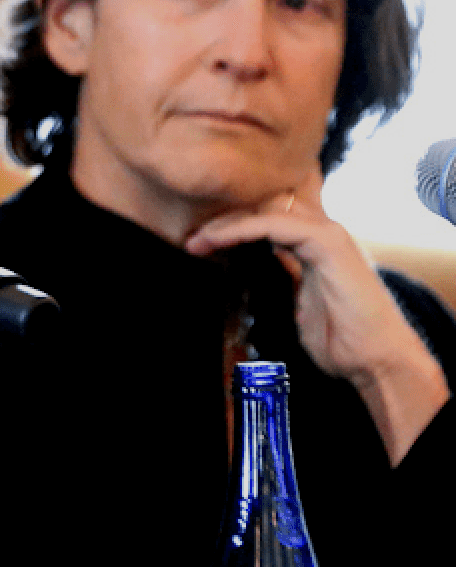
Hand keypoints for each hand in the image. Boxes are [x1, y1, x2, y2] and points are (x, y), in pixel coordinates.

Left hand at [185, 178, 448, 465]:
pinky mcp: (329, 242)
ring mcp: (328, 234)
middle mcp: (322, 232)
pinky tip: (219, 240)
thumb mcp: (297, 302)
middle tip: (192, 239)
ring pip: (268, 210)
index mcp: (314, 244)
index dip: (232, 225)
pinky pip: (276, 224)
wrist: (375, 360)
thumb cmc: (340, 339)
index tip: (198, 243)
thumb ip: (281, 277)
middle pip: (264, 207)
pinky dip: (243, 229)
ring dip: (227, 223)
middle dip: (225, 219)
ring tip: (198, 240)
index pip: (266, 218)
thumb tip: (248, 270)